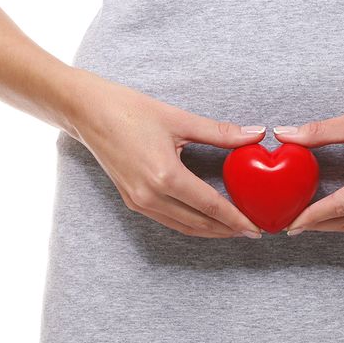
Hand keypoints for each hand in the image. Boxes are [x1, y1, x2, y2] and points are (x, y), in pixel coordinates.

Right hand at [66, 70, 265, 238]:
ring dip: (210, 232)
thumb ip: (220, 132)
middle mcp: (150, 195)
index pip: (210, 206)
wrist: (87, 112)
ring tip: (234, 231)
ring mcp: (139, 201)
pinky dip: (191, 225)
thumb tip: (256, 133)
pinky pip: (168, 221)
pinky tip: (206, 221)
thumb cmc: (130, 110)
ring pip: (183, 227)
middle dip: (228, 231)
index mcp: (164, 175)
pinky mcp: (132, 201)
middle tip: (253, 232)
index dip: (236, 219)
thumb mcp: (179, 118)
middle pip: (199, 223)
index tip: (256, 228)